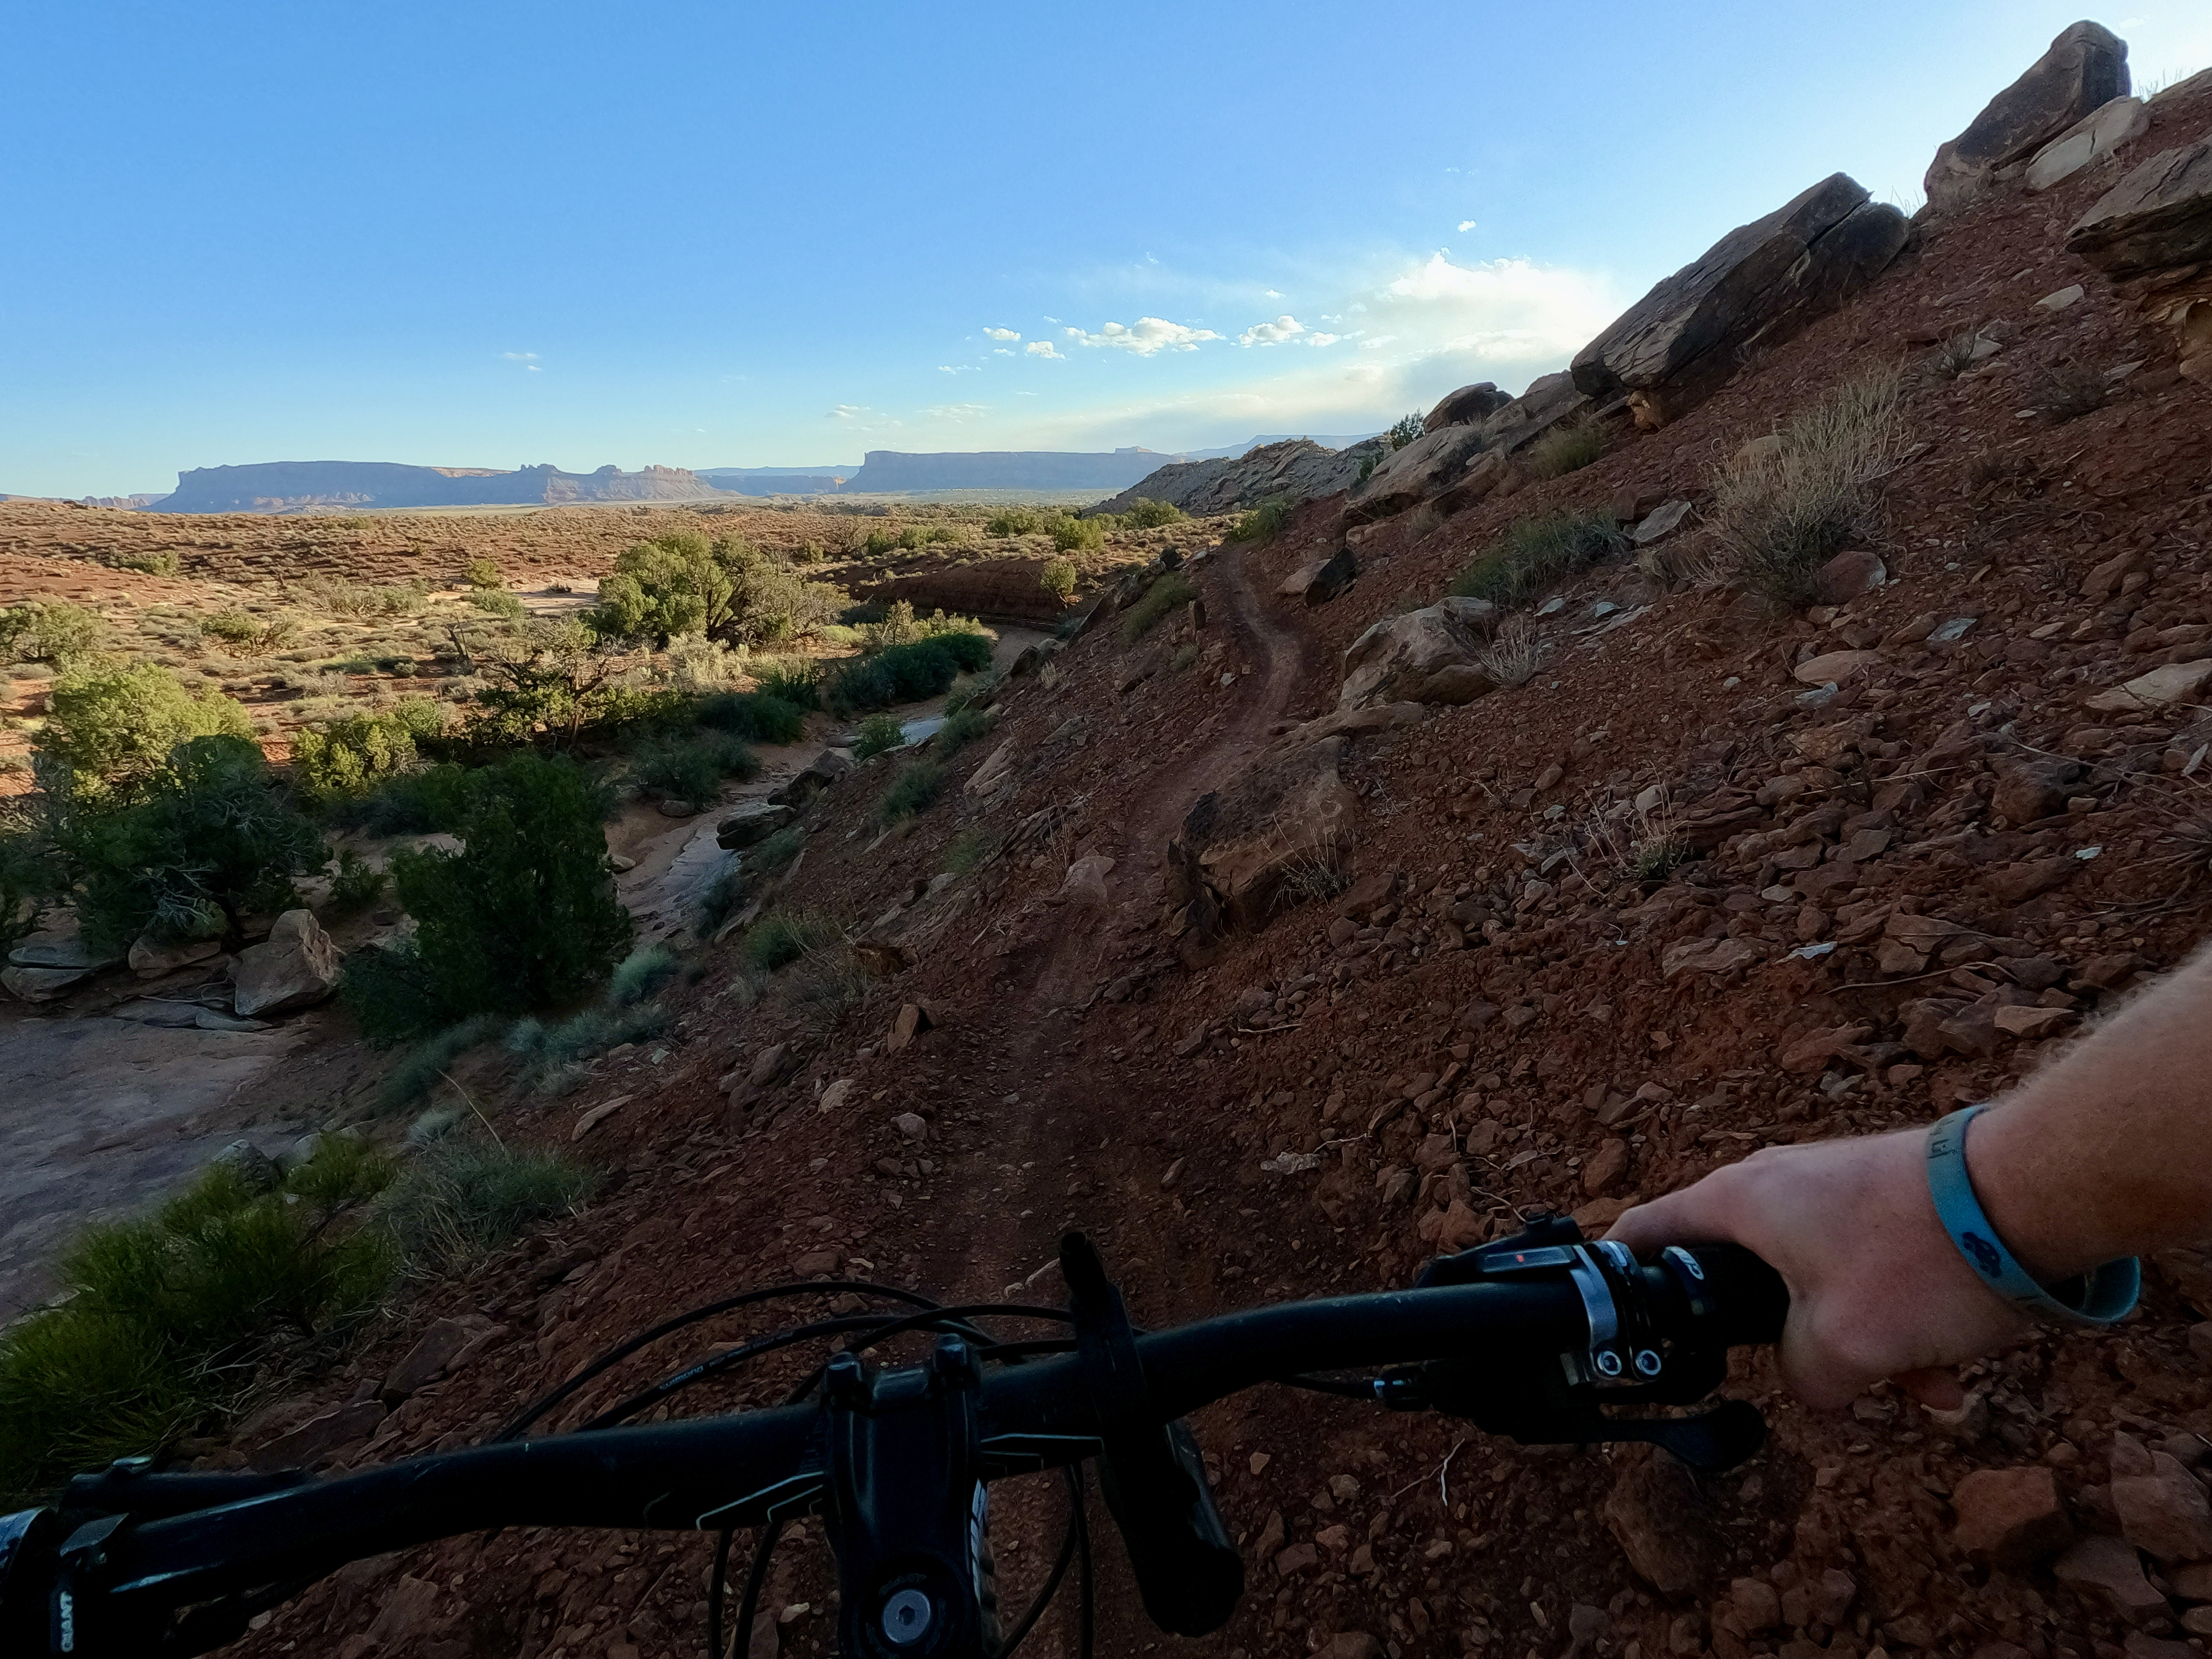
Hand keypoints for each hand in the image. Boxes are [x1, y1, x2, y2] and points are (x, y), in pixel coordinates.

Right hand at [1606, 1129, 2029, 1410]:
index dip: (1618, 1275)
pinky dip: (1898, 1318)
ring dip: (1861, 1341)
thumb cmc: (1918, 1259)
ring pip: (1818, 1281)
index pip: (1643, 1231)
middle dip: (1786, 1342)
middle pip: (1742, 1275)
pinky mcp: (1888, 1194)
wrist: (2028, 1196)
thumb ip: (1805, 1380)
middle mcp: (1776, 1182)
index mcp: (1737, 1201)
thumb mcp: (1843, 1348)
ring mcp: (1835, 1185)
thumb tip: (1815, 1384)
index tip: (1611, 1313)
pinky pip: (1870, 1268)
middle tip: (1816, 1379)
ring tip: (1922, 1385)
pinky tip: (1950, 1366)